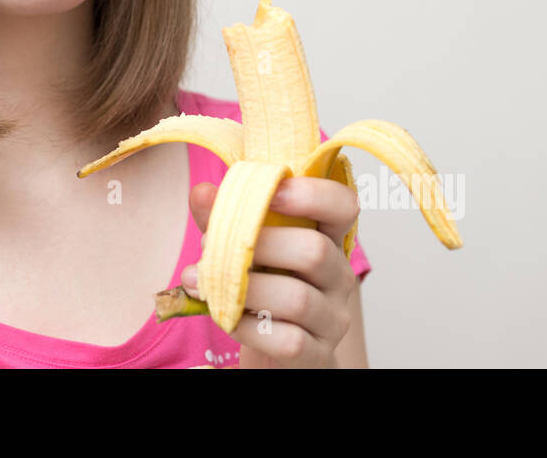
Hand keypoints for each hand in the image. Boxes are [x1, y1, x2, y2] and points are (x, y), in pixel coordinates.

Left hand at [181, 176, 359, 367]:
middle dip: (259, 244)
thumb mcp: (243, 248)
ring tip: (204, 281)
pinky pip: (287, 340)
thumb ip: (224, 219)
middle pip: (314, 251)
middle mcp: (339, 276)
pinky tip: (226, 317)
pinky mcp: (316, 354)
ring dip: (244, 287)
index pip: (344, 206)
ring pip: (297, 298)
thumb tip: (202, 192)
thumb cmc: (261, 287)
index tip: (272, 192)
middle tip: (211, 244)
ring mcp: (332, 318)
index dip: (312, 194)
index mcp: (327, 238)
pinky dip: (248, 327)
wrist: (274, 350)